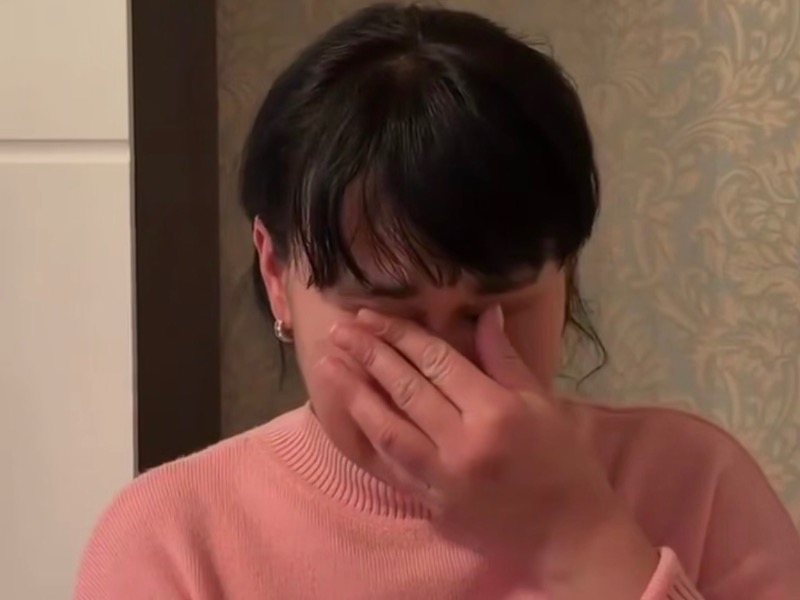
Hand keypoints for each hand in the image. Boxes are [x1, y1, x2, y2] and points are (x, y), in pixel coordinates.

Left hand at [315, 306, 658, 597]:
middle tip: (339, 329)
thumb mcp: (542, 402)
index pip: (437, 363)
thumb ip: (505, 359)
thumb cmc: (562, 460)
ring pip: (387, 429)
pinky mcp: (431, 503)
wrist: (568, 533)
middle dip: (369, 355)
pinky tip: (346, 413)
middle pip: (406, 390)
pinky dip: (365, 437)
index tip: (370, 316)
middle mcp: (463, 443)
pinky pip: (389, 465)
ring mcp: (443, 478)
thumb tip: (487, 314)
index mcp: (496, 412)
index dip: (400, 336)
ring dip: (354, 394)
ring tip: (328, 365)